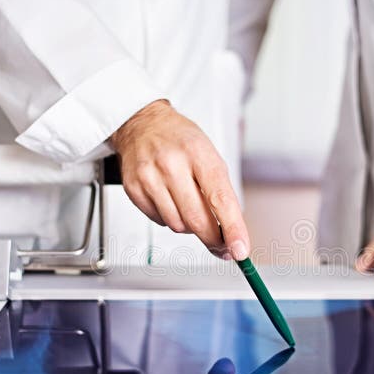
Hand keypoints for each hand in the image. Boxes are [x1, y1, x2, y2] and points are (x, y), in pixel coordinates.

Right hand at [110, 100, 249, 259]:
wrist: (142, 123)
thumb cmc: (180, 141)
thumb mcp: (209, 156)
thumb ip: (221, 194)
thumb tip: (231, 234)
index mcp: (198, 153)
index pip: (220, 198)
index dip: (232, 228)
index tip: (240, 249)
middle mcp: (172, 164)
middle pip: (197, 219)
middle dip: (213, 239)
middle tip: (222, 245)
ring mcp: (150, 177)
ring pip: (178, 225)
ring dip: (189, 226)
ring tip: (188, 205)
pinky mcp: (134, 189)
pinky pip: (159, 221)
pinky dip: (170, 219)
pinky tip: (170, 200)